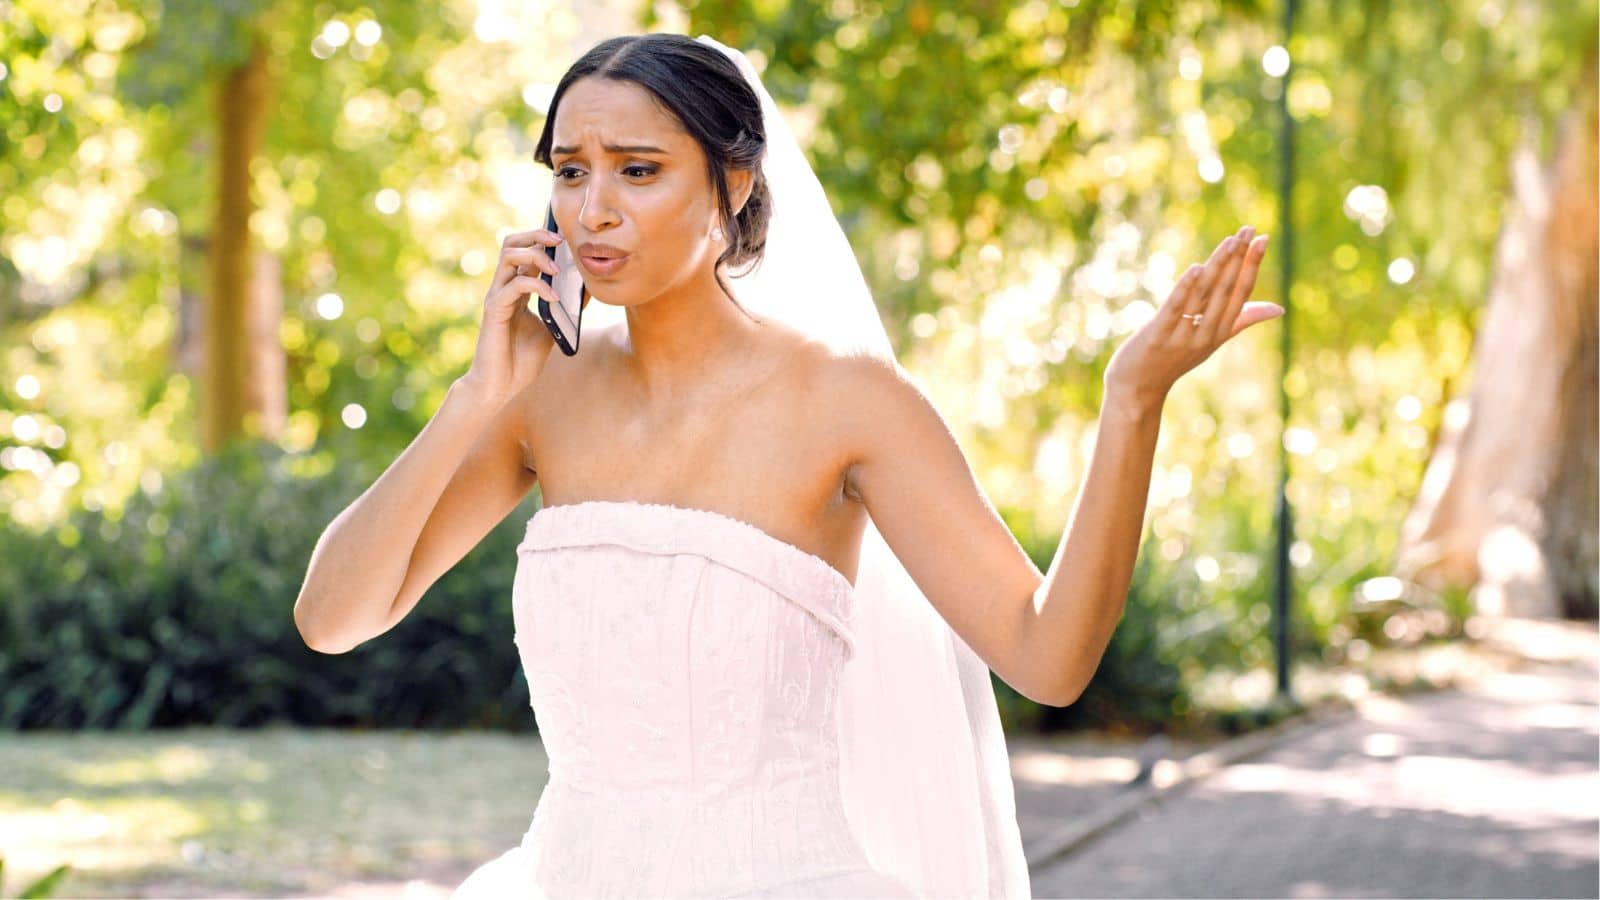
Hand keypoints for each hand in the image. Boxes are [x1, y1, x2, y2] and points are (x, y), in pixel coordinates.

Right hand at [461, 226, 565, 403]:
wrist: (501, 385)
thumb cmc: (522, 359)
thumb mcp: (553, 328)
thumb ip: (564, 308)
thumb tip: (587, 289)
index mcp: (516, 289)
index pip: (524, 250)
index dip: (542, 238)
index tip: (566, 239)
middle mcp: (503, 287)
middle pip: (511, 243)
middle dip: (536, 234)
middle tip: (560, 240)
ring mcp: (497, 297)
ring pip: (508, 256)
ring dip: (536, 256)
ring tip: (557, 269)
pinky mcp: (494, 310)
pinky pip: (515, 286)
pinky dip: (538, 287)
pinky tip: (555, 299)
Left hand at [1104, 225, 1281, 408]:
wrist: (1138, 389)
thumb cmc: (1174, 360)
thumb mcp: (1212, 340)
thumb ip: (1241, 319)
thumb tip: (1278, 308)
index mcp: (1220, 331)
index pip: (1241, 294)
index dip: (1252, 266)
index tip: (1262, 238)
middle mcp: (1206, 334)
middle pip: (1226, 290)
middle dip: (1238, 258)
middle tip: (1249, 229)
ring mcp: (1182, 336)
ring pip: (1204, 295)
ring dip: (1218, 266)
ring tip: (1231, 241)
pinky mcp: (1157, 335)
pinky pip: (1175, 309)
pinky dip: (1186, 288)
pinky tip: (1196, 268)